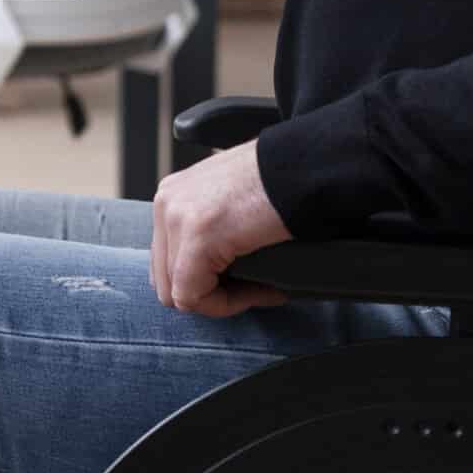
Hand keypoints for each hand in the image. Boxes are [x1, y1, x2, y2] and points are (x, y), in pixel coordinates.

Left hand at [149, 140, 292, 316]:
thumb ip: (211, 226)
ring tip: (259, 289)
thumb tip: (212, 269)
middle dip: (209, 294)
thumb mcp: (231, 200)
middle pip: (165, 279)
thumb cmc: (281, 182)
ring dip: (220, 299)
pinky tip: (263, 290)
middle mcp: (166, 203)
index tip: (246, 281)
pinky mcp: (197, 238)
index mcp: (173, 194)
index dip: (205, 282)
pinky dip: (227, 304)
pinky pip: (193, 296)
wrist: (306, 168)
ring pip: (178, 293)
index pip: (165, 261)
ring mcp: (176, 219)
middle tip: (253, 289)